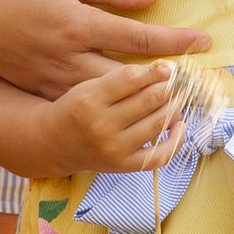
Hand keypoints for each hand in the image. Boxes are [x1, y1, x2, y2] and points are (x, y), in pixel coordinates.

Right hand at [0, 0, 209, 101]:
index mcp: (76, 24)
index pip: (138, 37)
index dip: (175, 41)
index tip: (205, 42)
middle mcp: (68, 58)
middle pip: (129, 78)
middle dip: (167, 82)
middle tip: (200, 80)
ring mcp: (54, 80)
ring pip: (108, 99)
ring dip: (142, 100)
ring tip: (177, 97)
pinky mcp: (42, 90)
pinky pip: (84, 105)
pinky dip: (111, 109)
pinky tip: (133, 109)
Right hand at [46, 62, 186, 176]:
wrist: (54, 143)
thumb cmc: (75, 108)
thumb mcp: (89, 85)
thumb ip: (120, 78)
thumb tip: (162, 71)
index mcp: (90, 98)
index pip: (132, 78)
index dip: (155, 70)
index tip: (167, 68)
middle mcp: (101, 124)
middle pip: (149, 99)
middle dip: (169, 88)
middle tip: (179, 82)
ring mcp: (114, 147)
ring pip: (157, 122)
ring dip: (175, 108)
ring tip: (179, 99)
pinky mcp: (123, 165)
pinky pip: (158, 156)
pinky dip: (175, 141)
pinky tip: (180, 126)